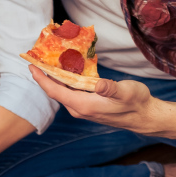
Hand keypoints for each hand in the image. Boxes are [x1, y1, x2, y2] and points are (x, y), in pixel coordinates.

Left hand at [28, 65, 155, 130]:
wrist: (144, 116)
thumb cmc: (136, 103)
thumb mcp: (126, 92)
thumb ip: (111, 89)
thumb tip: (99, 84)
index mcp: (83, 105)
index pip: (55, 91)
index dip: (42, 79)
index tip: (31, 66)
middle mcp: (78, 108)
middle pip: (55, 91)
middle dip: (45, 76)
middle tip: (37, 60)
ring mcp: (82, 108)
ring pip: (62, 92)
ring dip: (55, 79)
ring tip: (48, 63)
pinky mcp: (87, 106)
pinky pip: (70, 93)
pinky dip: (65, 82)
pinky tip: (67, 71)